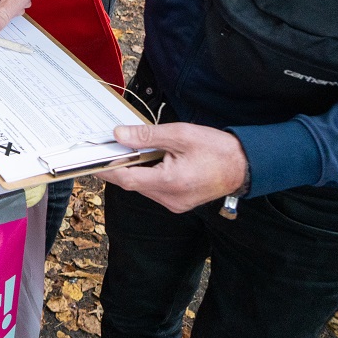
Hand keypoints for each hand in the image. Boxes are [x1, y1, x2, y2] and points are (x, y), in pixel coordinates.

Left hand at [101, 123, 248, 213]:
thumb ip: (147, 135)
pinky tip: (147, 159)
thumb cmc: (217, 149)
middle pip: (132, 183)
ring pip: (142, 186)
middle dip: (119, 165)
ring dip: (133, 169)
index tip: (92, 157)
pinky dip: (146, 174)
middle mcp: (170, 199)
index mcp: (169, 182)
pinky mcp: (178, 202)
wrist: (246, 166)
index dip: (107, 167)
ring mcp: (174, 203)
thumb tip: (119, 134)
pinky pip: (154, 189)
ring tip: (128, 149)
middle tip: (106, 147)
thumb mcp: (180, 134)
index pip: (127, 178)